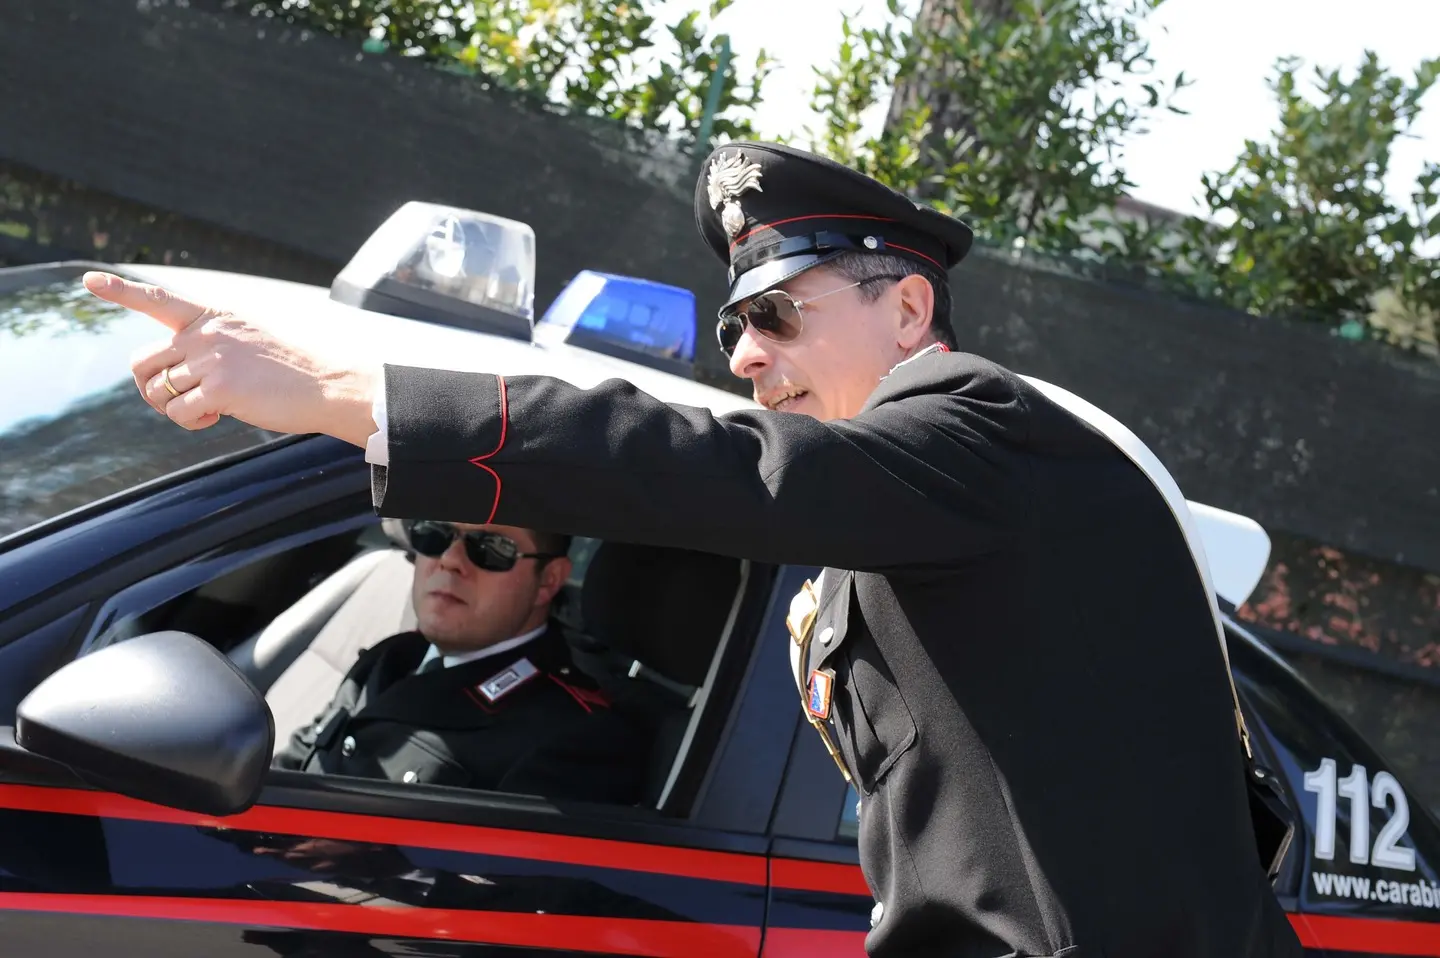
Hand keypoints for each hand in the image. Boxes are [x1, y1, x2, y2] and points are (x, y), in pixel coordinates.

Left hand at [83, 272, 378, 446]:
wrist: (328, 385)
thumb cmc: (294, 369)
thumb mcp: (250, 339)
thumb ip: (211, 344)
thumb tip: (174, 373)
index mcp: (214, 316)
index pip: (158, 298)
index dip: (120, 290)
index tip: (89, 279)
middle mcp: (206, 333)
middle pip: (141, 362)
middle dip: (151, 387)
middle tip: (180, 400)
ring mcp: (211, 360)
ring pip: (157, 392)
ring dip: (174, 410)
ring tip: (206, 411)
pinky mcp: (220, 389)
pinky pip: (179, 413)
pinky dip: (191, 422)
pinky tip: (216, 419)